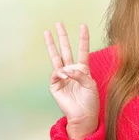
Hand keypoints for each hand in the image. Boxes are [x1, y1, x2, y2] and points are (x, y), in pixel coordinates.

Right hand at [44, 23, 98, 139]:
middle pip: (66, 50)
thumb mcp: (90, 85)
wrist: (84, 115)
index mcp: (84, 69)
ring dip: (52, 45)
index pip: (83, 50)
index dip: (83, 39)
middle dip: (62, 37)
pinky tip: (64, 74)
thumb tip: (66, 69)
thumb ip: (80, 74)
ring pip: (56, 58)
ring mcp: (63, 77)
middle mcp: (72, 71)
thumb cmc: (90, 101)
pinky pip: (56, 74)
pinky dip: (61, 73)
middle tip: (58, 24)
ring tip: (47, 33)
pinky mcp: (55, 85)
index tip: (83, 26)